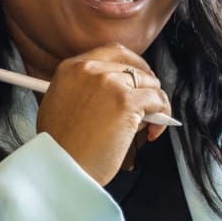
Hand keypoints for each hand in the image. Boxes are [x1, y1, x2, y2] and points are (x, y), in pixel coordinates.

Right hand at [35, 44, 172, 184]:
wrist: (61, 168)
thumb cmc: (61, 146)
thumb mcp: (59, 104)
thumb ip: (83, 90)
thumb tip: (118, 91)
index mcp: (72, 68)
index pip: (113, 52)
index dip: (132, 65)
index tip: (139, 78)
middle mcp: (91, 70)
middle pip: (134, 66)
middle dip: (147, 83)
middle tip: (152, 99)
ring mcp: (110, 84)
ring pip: (149, 83)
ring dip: (154, 102)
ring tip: (149, 122)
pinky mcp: (127, 102)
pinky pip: (157, 101)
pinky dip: (161, 114)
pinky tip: (154, 129)